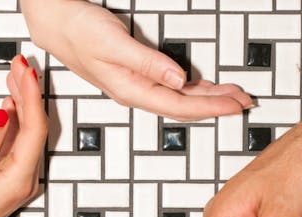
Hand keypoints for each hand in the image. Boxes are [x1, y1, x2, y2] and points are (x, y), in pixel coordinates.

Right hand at [0, 56, 46, 216]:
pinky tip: (9, 103)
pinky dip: (13, 120)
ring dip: (21, 104)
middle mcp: (25, 179)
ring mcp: (18, 179)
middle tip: (19, 64)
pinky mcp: (7, 178)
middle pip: (35, 128)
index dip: (30, 96)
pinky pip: (16, 143)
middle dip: (28, 94)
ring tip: (14, 75)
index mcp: (20, 180)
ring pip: (27, 133)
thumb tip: (3, 112)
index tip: (24, 70)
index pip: (34, 129)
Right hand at [21, 0, 251, 120]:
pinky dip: (192, 89)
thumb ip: (148, 63)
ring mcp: (137, 86)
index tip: (236, 106)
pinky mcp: (137, 76)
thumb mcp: (114, 44)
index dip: (211, 107)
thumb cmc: (79, 31)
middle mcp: (136, 93)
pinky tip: (204, 87)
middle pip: (184, 106)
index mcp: (131, 90)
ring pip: (179, 98)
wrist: (56, 23)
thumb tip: (179, 80)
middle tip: (245, 102)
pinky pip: (171, 89)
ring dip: (207, 97)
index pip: (180, 105)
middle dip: (216, 104)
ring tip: (233, 95)